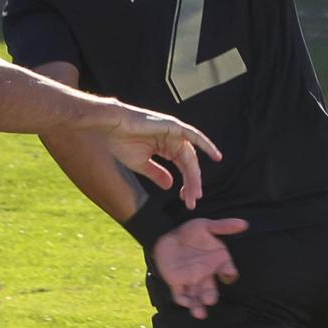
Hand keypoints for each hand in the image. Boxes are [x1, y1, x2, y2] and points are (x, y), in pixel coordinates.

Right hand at [103, 105, 221, 209]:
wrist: (111, 126)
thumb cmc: (121, 142)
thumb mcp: (141, 164)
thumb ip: (157, 174)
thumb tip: (171, 185)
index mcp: (166, 148)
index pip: (183, 168)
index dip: (186, 184)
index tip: (186, 200)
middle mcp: (173, 140)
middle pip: (189, 165)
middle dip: (191, 184)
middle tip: (192, 201)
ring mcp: (175, 133)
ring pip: (191, 156)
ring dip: (195, 175)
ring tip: (196, 192)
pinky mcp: (174, 126)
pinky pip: (194, 136)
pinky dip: (207, 144)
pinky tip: (216, 156)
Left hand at [153, 217, 248, 317]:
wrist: (167, 235)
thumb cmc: (190, 232)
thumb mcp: (206, 226)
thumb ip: (224, 226)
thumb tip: (244, 224)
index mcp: (217, 263)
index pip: (228, 273)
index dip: (229, 274)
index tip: (228, 272)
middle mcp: (206, 274)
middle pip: (211, 290)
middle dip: (211, 296)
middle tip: (210, 299)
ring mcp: (191, 280)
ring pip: (197, 297)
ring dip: (198, 306)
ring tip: (200, 313)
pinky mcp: (176, 283)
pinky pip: (180, 296)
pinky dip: (184, 301)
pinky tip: (187, 304)